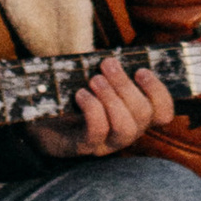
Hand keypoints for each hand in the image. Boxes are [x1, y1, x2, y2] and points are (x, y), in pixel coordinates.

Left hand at [33, 56, 176, 159]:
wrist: (37, 119)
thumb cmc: (71, 94)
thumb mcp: (93, 78)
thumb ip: (108, 69)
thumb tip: (113, 53)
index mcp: (133, 115)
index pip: (163, 113)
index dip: (159, 92)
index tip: (140, 70)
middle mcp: (124, 133)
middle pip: (143, 115)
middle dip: (126, 85)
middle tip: (107, 65)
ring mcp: (105, 144)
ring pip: (125, 127)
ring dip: (112, 98)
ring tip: (94, 80)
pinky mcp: (82, 147)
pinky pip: (97, 132)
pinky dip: (92, 109)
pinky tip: (81, 94)